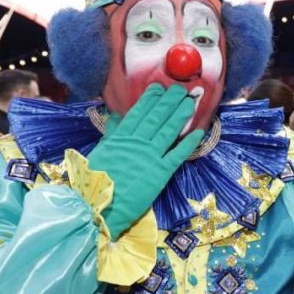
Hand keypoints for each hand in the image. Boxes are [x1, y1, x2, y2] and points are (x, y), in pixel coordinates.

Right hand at [87, 84, 203, 237]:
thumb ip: (111, 135)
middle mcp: (137, 143)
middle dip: (169, 101)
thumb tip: (116, 117)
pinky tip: (198, 132)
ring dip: (180, 115)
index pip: (138, 113)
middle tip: (180, 89)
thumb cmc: (95, 181)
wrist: (98, 206)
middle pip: (156, 118)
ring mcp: (150, 157)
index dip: (150, 99)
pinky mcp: (161, 173)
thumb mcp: (101, 153)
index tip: (159, 87)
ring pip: (168, 131)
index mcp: (121, 138)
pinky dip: (188, 143)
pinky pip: (177, 154)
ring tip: (191, 102)